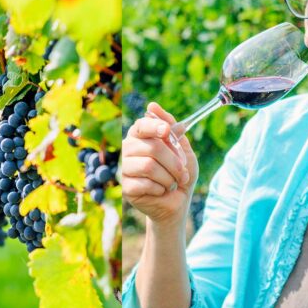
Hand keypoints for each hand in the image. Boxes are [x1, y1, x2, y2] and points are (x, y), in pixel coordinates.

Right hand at [121, 102, 198, 225]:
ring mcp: (125, 169)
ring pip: (149, 166)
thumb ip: (171, 127)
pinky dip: (161, 188)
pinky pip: (145, 184)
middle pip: (152, 147)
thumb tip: (152, 105)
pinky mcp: (126, 188)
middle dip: (173, 162)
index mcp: (141, 137)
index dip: (154, 126)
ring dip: (169, 177)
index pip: (142, 125)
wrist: (177, 202)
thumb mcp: (182, 148)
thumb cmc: (179, 173)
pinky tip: (161, 191)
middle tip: (182, 173)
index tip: (166, 131)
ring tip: (173, 183)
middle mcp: (128, 150)